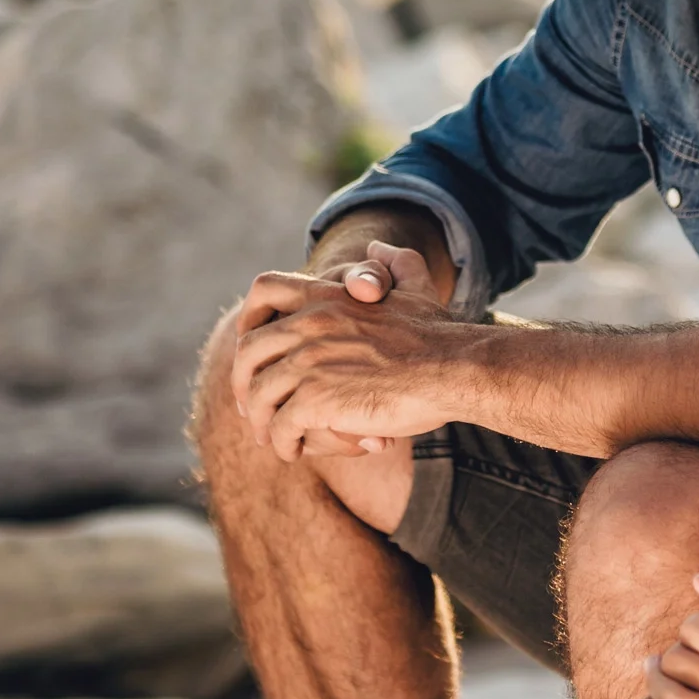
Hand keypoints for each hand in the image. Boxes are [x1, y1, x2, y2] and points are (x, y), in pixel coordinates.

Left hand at [229, 244, 453, 461]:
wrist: (454, 368)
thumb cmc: (438, 335)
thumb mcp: (414, 285)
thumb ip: (394, 263)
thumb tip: (378, 246)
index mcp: (325, 296)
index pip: (264, 290)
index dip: (249, 319)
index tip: (254, 348)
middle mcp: (308, 324)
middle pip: (248, 351)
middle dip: (244, 381)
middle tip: (252, 405)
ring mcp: (309, 362)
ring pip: (259, 395)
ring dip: (260, 420)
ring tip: (271, 438)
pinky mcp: (317, 399)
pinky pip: (281, 425)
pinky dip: (282, 442)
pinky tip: (293, 452)